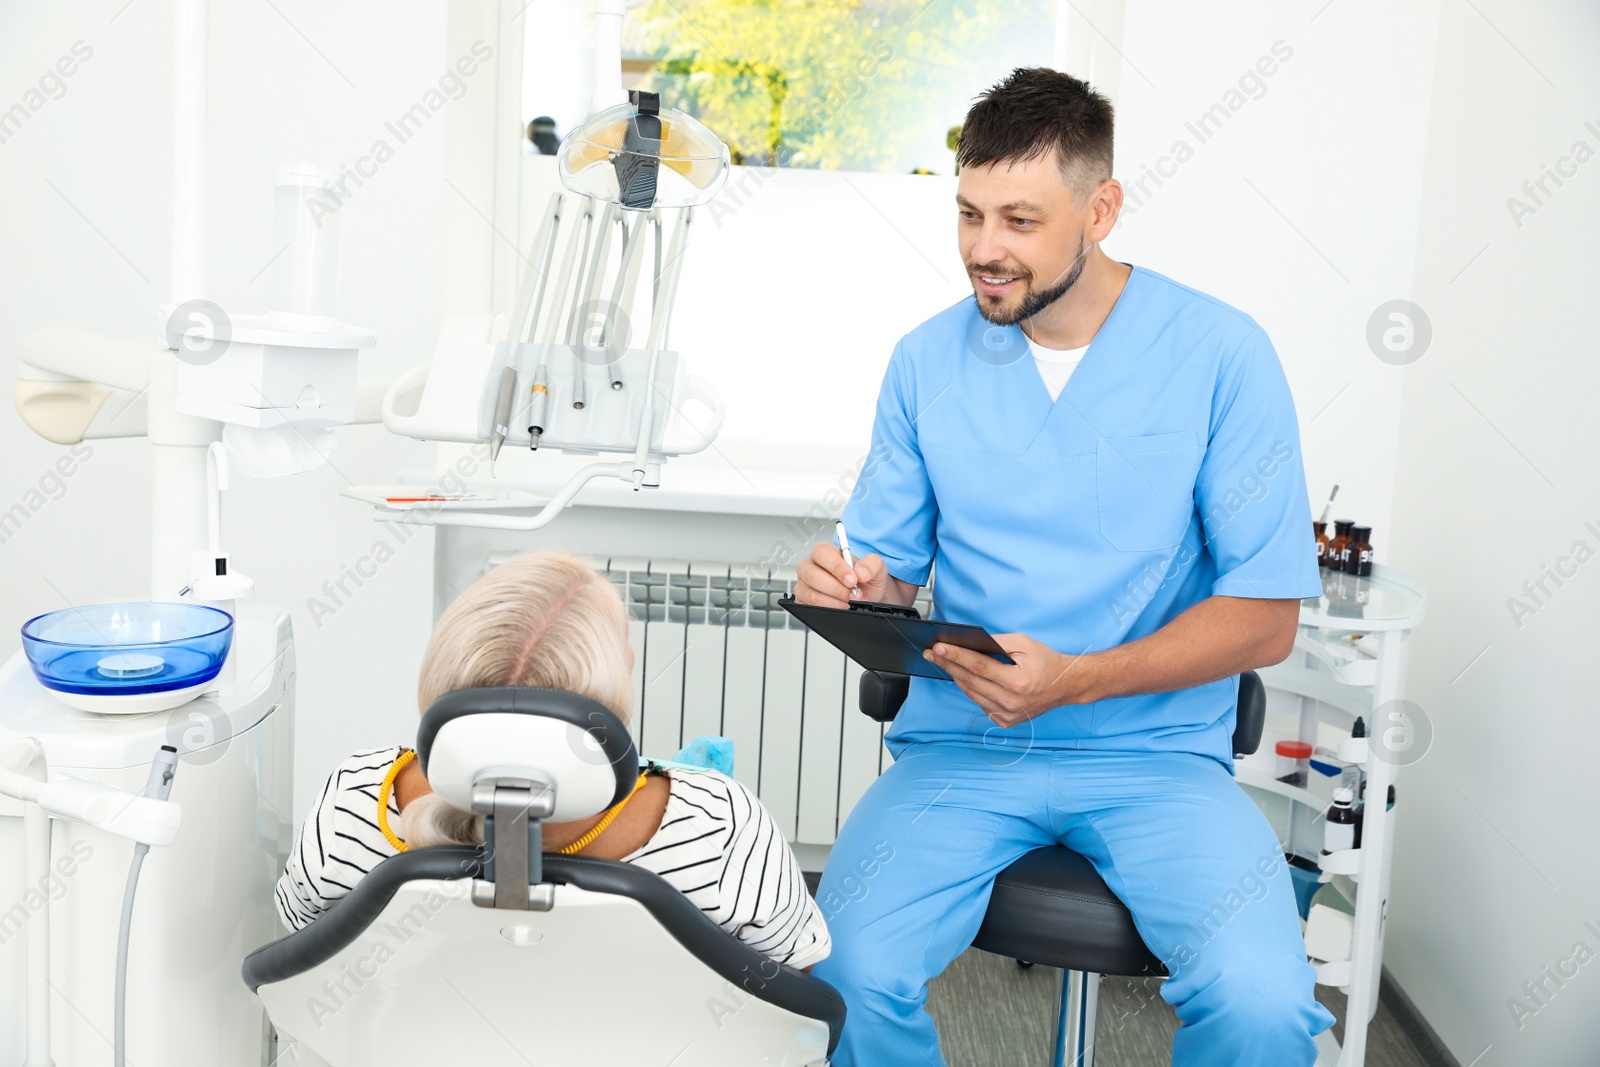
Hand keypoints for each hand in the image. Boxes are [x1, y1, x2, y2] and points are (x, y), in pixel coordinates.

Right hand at [795, 542, 890, 607]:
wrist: (865, 597)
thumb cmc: (865, 579)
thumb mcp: (876, 568)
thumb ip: (872, 564)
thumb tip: (861, 572)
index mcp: (825, 552)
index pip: (822, 554)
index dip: (837, 568)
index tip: (852, 580)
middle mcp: (810, 566)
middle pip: (813, 576)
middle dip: (837, 589)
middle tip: (853, 594)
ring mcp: (805, 585)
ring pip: (812, 595)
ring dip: (836, 602)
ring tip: (849, 601)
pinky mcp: (804, 601)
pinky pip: (811, 608)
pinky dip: (830, 610)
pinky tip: (841, 607)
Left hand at [924, 632, 1096, 727]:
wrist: (1064, 686)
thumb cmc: (1045, 661)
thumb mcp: (1023, 643)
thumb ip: (996, 643)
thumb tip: (969, 643)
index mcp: (1017, 682)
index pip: (978, 667)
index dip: (956, 656)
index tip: (938, 648)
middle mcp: (1010, 702)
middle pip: (970, 681)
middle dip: (948, 665)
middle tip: (931, 653)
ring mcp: (1007, 715)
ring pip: (971, 693)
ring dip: (956, 677)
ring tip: (943, 662)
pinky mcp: (1004, 721)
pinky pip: (980, 702)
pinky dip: (970, 689)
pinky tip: (963, 676)